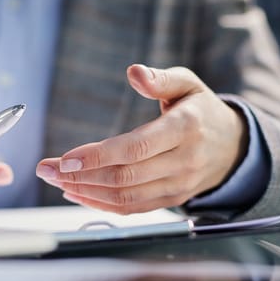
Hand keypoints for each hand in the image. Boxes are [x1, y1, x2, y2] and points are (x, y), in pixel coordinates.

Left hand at [36, 64, 247, 214]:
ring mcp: (179, 186)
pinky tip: (77, 193)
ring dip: (84, 192)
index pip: (135, 148)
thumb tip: (134, 72)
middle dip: (79, 176)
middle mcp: (183, 161)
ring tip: (55, 180)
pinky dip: (100, 204)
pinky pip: (132, 208)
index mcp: (185, 128)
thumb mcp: (188, 84)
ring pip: (125, 198)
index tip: (65, 159)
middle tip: (46, 169)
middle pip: (124, 177)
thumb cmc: (201, 109)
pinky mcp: (172, 200)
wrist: (232, 146)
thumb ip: (159, 78)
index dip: (97, 156)